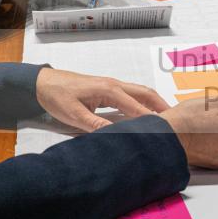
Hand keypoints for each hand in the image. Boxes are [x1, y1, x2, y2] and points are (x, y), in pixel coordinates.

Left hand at [36, 68, 169, 131]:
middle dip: (161, 105)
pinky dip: (144, 101)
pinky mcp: (108, 88)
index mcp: (109, 90)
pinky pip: (131, 93)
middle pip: (145, 93)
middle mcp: (114, 84)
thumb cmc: (57, 96)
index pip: (136, 107)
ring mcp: (112, 84)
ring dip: (154, 102)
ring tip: (166, 116)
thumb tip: (115, 135)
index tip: (163, 130)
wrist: (43, 83)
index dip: (150, 119)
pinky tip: (145, 111)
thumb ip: (95, 124)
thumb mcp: (74, 114)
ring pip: (140, 92)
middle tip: (174, 119)